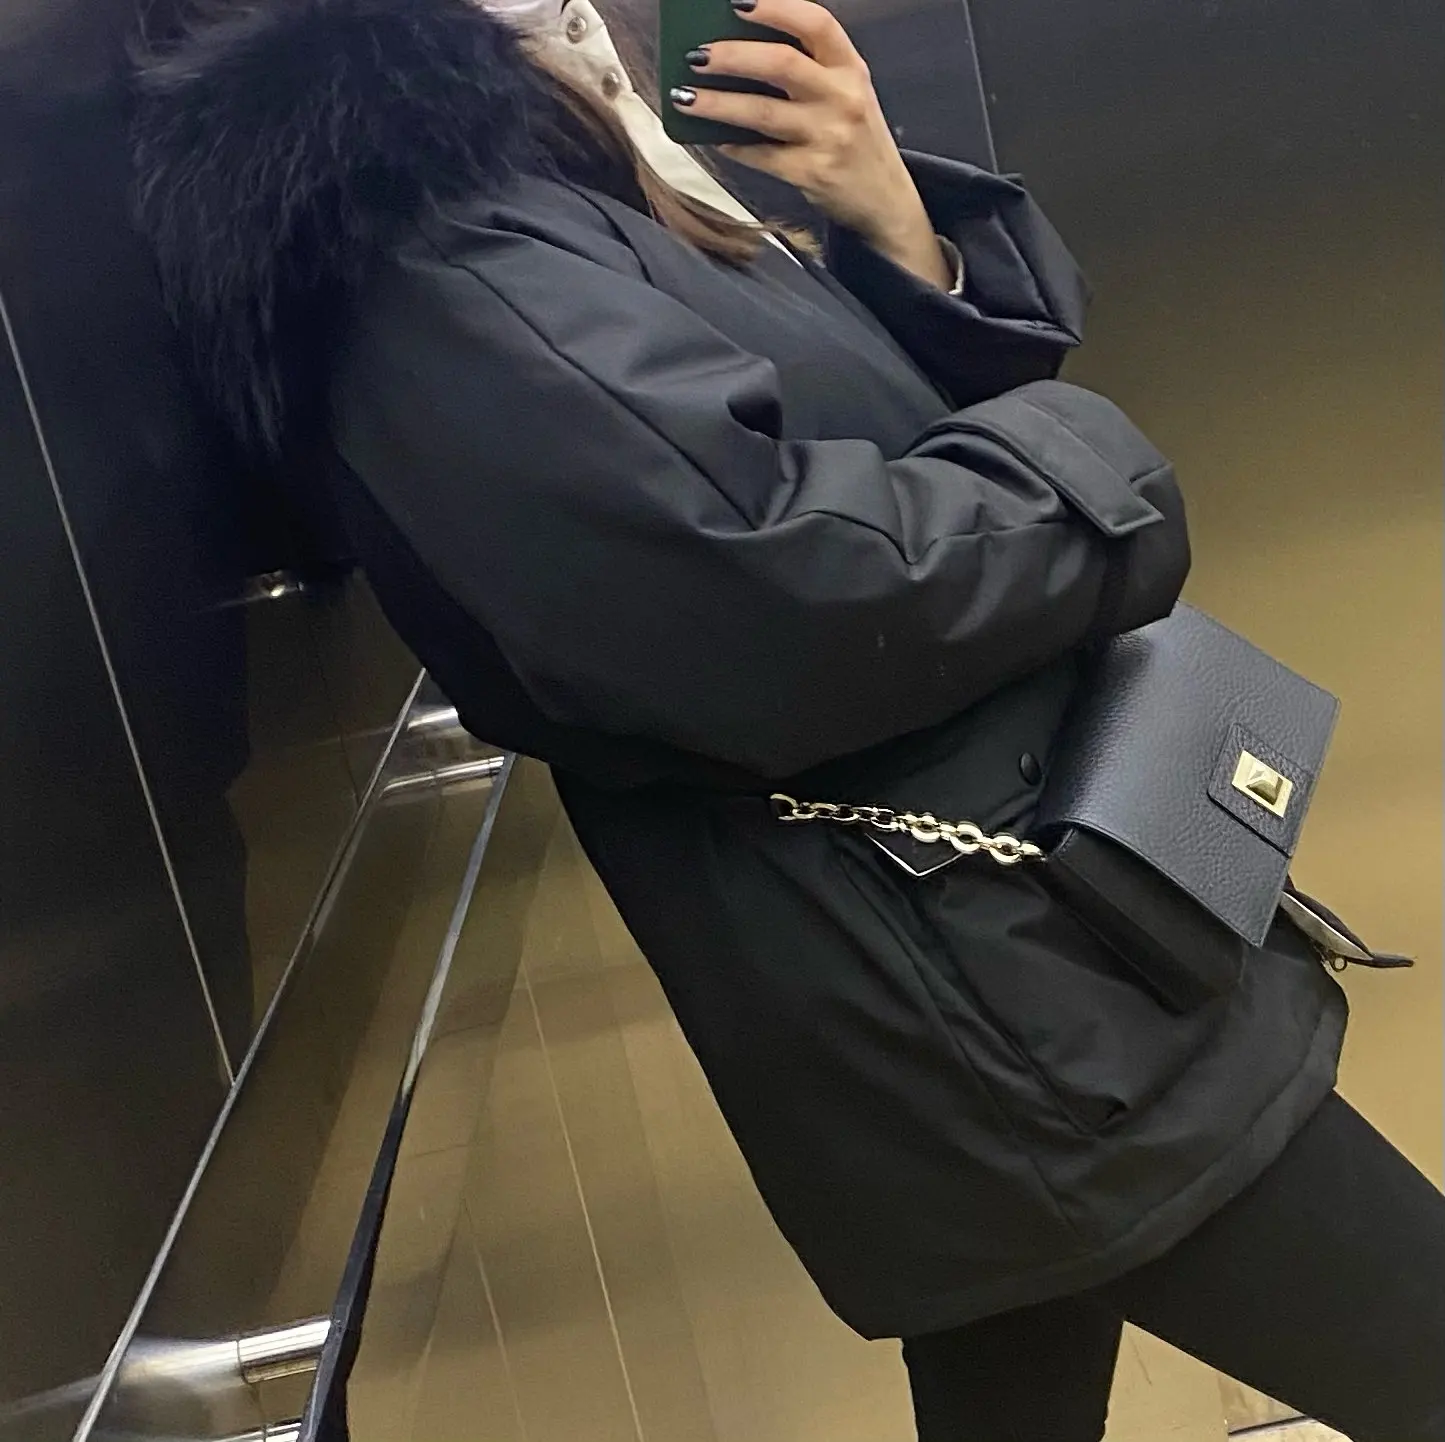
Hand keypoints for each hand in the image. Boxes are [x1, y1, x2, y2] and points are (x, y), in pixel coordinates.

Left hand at [670, 0, 952, 289]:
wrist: (885, 200)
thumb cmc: (856, 140)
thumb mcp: (846, 93)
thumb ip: (809, 69)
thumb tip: (739, 51)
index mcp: (850, 68)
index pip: (816, 23)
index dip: (776, 8)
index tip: (738, 2)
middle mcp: (842, 98)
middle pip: (781, 63)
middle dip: (731, 56)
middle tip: (696, 55)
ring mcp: (827, 137)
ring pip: (761, 112)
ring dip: (716, 103)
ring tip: (683, 97)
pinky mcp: (811, 173)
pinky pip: (761, 156)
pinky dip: (733, 146)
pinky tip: (713, 139)